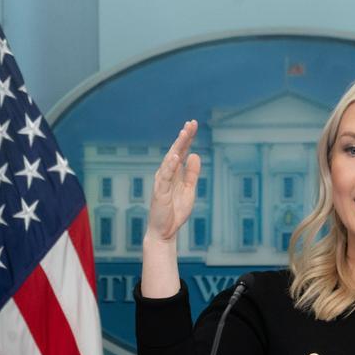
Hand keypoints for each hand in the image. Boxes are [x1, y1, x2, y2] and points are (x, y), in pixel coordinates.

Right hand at [146, 120, 201, 243]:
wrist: (165, 231)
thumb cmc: (175, 211)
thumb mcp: (189, 190)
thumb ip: (191, 173)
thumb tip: (195, 155)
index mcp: (175, 173)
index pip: (181, 151)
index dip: (187, 138)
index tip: (193, 124)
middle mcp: (167, 174)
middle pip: (175, 151)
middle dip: (183, 137)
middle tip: (190, 123)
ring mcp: (162, 182)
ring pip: (170, 160)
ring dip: (177, 147)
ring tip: (184, 134)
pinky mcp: (159, 192)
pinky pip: (165, 177)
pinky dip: (169, 166)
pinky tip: (175, 156)